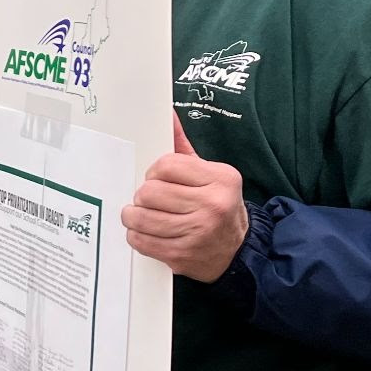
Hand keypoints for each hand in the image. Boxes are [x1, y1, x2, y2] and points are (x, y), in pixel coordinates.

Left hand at [121, 113, 248, 281]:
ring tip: (141, 214)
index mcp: (220, 179)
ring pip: (141, 217)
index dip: (154, 172)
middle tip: (149, 199)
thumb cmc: (217, 206)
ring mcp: (197, 233)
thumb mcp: (210, 175)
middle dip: (143, 196)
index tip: (157, 179)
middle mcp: (212, 205)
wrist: (237, 251)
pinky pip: (141, 241)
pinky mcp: (182, 255)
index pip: (166, 165)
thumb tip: (167, 115)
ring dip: (134, 216)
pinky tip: (146, 231)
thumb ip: (184, 148)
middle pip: (150, 192)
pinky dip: (137, 235)